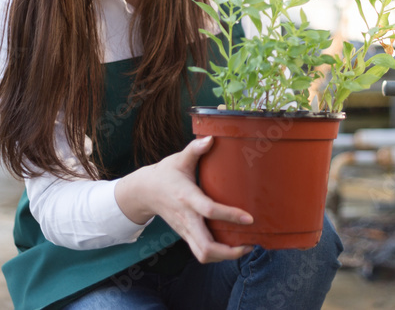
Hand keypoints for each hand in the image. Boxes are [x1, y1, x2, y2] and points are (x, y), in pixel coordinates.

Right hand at [115, 136, 253, 262]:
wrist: (144, 191)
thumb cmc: (165, 173)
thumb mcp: (179, 159)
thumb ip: (195, 149)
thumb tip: (211, 137)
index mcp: (187, 197)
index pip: (209, 210)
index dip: (230, 216)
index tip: (249, 218)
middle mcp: (186, 218)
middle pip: (205, 246)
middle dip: (229, 251)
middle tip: (250, 243)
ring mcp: (185, 230)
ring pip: (202, 255)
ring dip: (225, 256)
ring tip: (245, 247)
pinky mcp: (185, 235)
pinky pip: (201, 252)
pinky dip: (217, 255)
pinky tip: (232, 246)